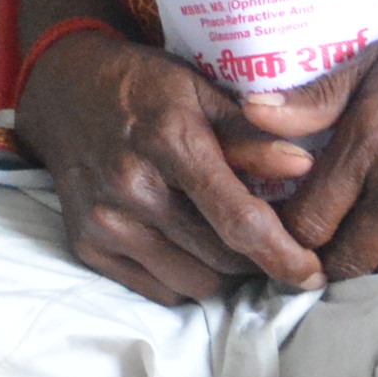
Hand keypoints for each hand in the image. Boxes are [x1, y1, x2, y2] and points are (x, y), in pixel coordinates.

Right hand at [23, 25, 322, 302]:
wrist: (65, 91)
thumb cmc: (148, 86)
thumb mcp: (202, 90)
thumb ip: (250, 134)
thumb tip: (303, 165)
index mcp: (171, 142)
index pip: (237, 219)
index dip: (282, 254)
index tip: (313, 273)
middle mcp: (134, 189)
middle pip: (221, 259)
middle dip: (258, 260)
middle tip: (274, 244)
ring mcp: (106, 222)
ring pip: (193, 283)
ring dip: (223, 272)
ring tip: (231, 242)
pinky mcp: (87, 245)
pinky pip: (157, 290)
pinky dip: (185, 277)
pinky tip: (192, 247)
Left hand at [243, 0, 377, 282]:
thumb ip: (316, 97)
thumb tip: (251, 112)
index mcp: (370, 140)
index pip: (308, 221)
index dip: (290, 233)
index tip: (287, 229)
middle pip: (345, 260)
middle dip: (327, 260)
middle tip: (320, 249)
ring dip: (374, 259)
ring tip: (364, 242)